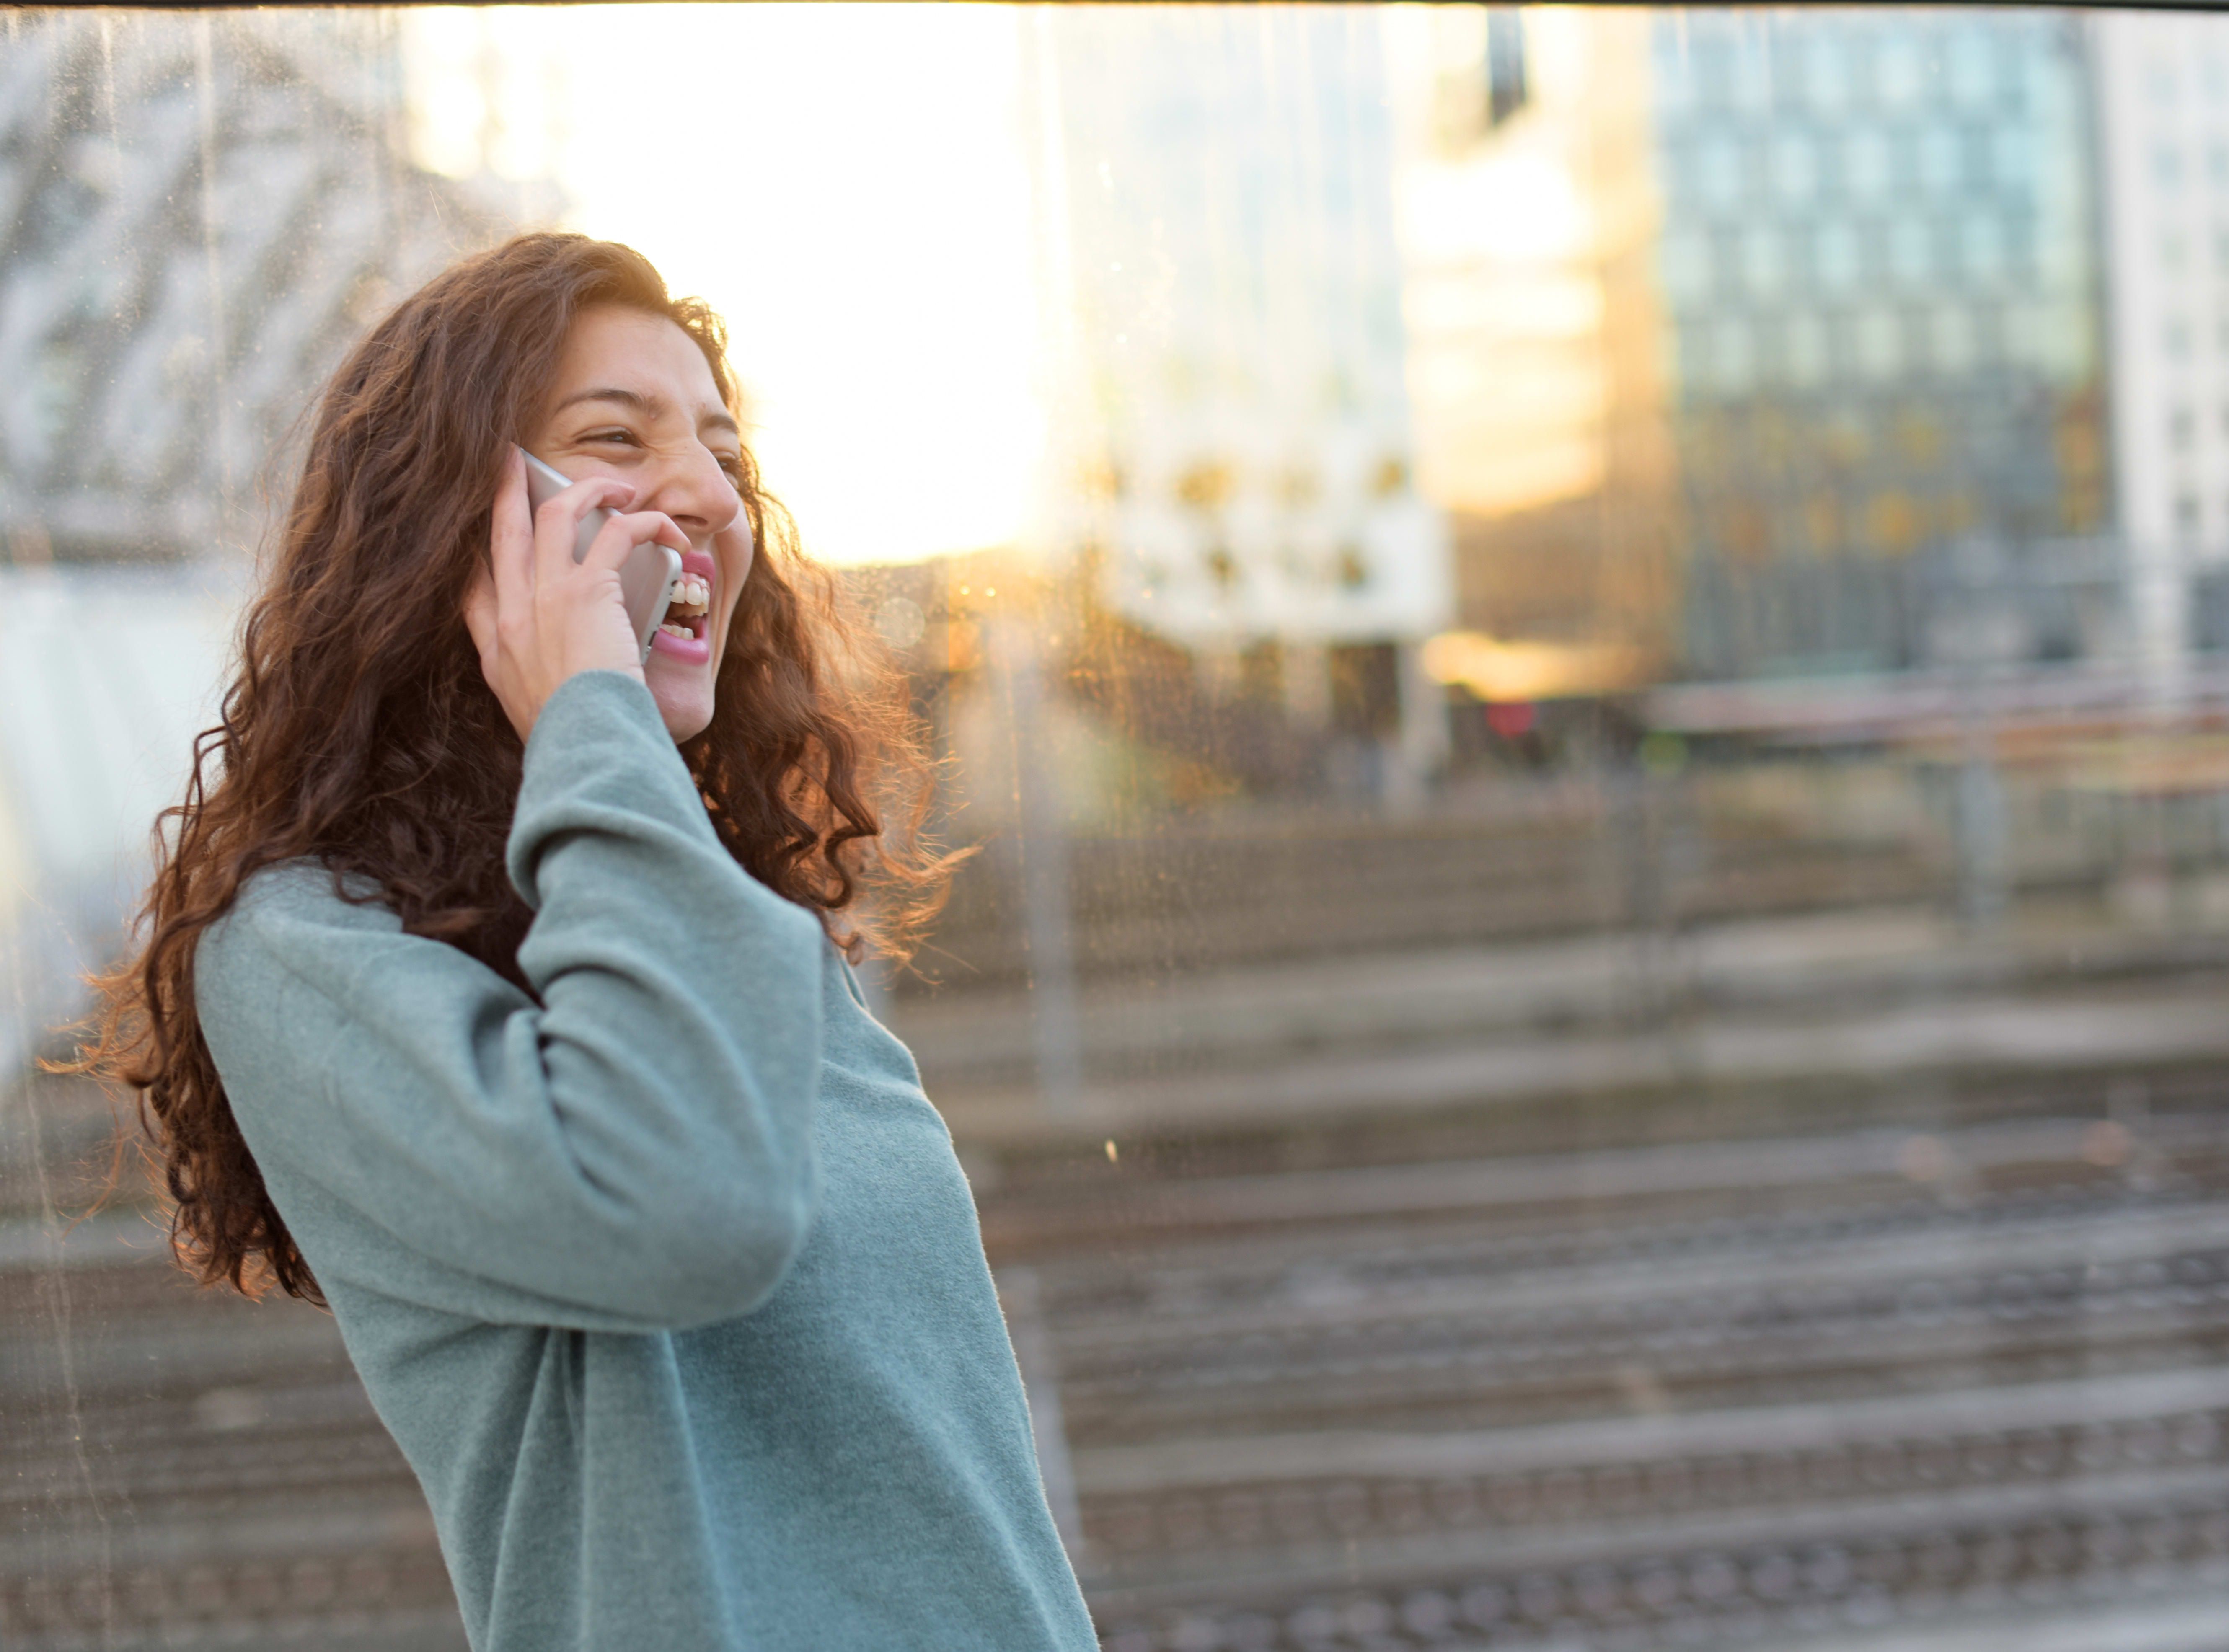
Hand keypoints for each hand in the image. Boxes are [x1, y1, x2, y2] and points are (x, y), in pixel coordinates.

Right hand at [466, 449, 689, 741]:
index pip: (472, 588)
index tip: (481, 531)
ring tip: (617, 488)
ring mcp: (544, 600)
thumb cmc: (575, 745)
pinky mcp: (587, 592)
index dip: (474, 552)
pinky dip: (643, 523)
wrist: (586, 753)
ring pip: (556, 515)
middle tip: (510, 459)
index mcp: (495, 653)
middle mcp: (511, 619)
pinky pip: (616, 534)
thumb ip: (537, 685)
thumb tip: (563, 676)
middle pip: (500, 534)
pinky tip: (662, 527)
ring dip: (588, 491)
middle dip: (504, 489)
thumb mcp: (534, 716)